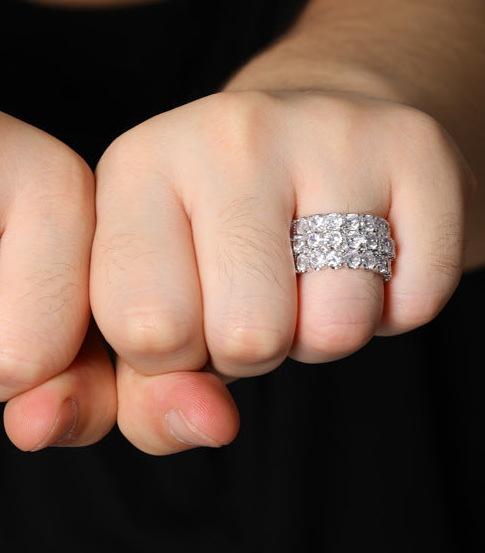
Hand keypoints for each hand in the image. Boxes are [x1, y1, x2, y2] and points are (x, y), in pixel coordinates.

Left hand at [90, 89, 471, 453]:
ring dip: (323, 330)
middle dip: (250, 350)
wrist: (307, 138)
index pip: (143, 327)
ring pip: (337, 325)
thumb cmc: (213, 242)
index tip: (183, 315)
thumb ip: (146, 398)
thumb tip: (207, 424)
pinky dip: (393, 307)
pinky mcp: (412, 144)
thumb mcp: (148, 310)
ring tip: (305, 271)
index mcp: (136, 169)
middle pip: (245, 335)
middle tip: (251, 295)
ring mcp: (321, 128)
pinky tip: (364, 250)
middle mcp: (221, 132)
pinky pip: (416, 301)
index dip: (172, 357)